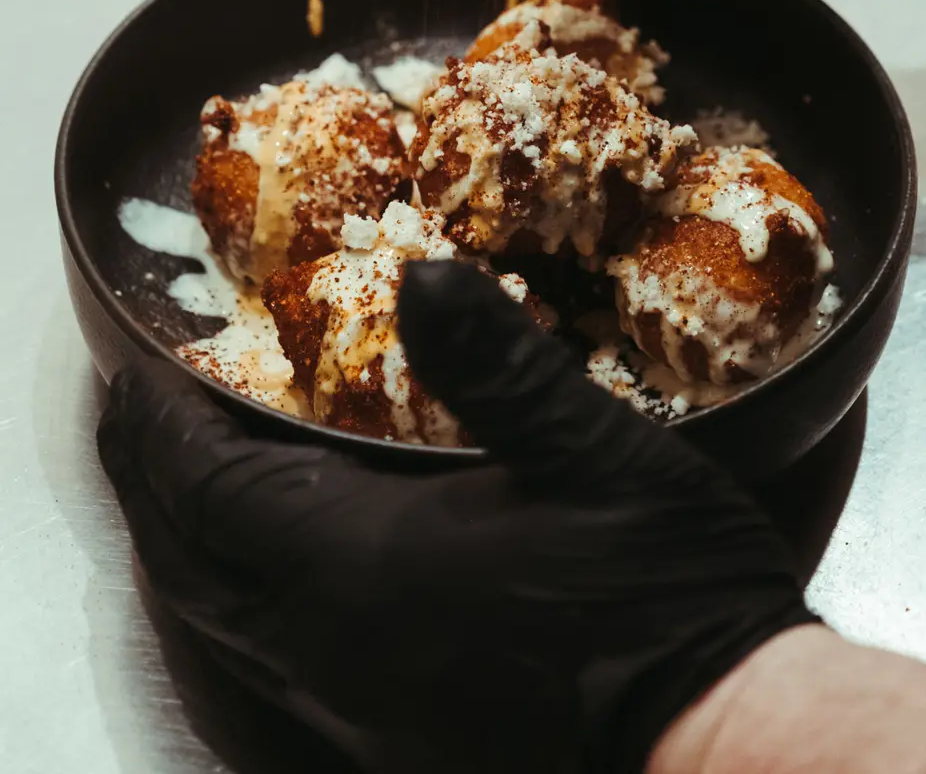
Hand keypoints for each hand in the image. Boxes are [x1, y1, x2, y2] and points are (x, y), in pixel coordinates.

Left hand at [97, 262, 815, 773]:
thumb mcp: (596, 450)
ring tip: (181, 490)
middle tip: (136, 415)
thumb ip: (498, 360)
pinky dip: (234, 605)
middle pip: (189, 558)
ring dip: (184, 544)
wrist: (716, 747)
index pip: (214, 485)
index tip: (140, 366)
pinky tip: (267, 587)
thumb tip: (422, 272)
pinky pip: (265, 666)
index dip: (164, 422)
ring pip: (217, 623)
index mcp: (364, 565)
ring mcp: (355, 705)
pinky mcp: (390, 742)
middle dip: (151, 480)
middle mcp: (332, 644)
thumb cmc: (662, 597)